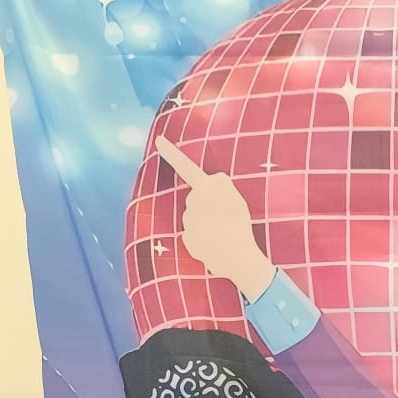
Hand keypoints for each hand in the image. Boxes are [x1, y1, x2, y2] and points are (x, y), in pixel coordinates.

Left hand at [155, 137, 274, 298]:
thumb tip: (208, 194)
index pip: (186, 167)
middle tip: (227, 217)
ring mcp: (188, 220)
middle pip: (197, 197)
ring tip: (223, 232)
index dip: (171, 153)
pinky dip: (203, 240)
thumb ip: (220, 188)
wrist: (238, 257)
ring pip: (195, 217)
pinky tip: (215, 245)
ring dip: (206, 223)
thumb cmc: (240, 226)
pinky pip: (194, 236)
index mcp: (206, 187)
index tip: (157, 140)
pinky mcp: (187, 239)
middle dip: (208, 204)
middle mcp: (193, 200)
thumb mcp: (236, 198)